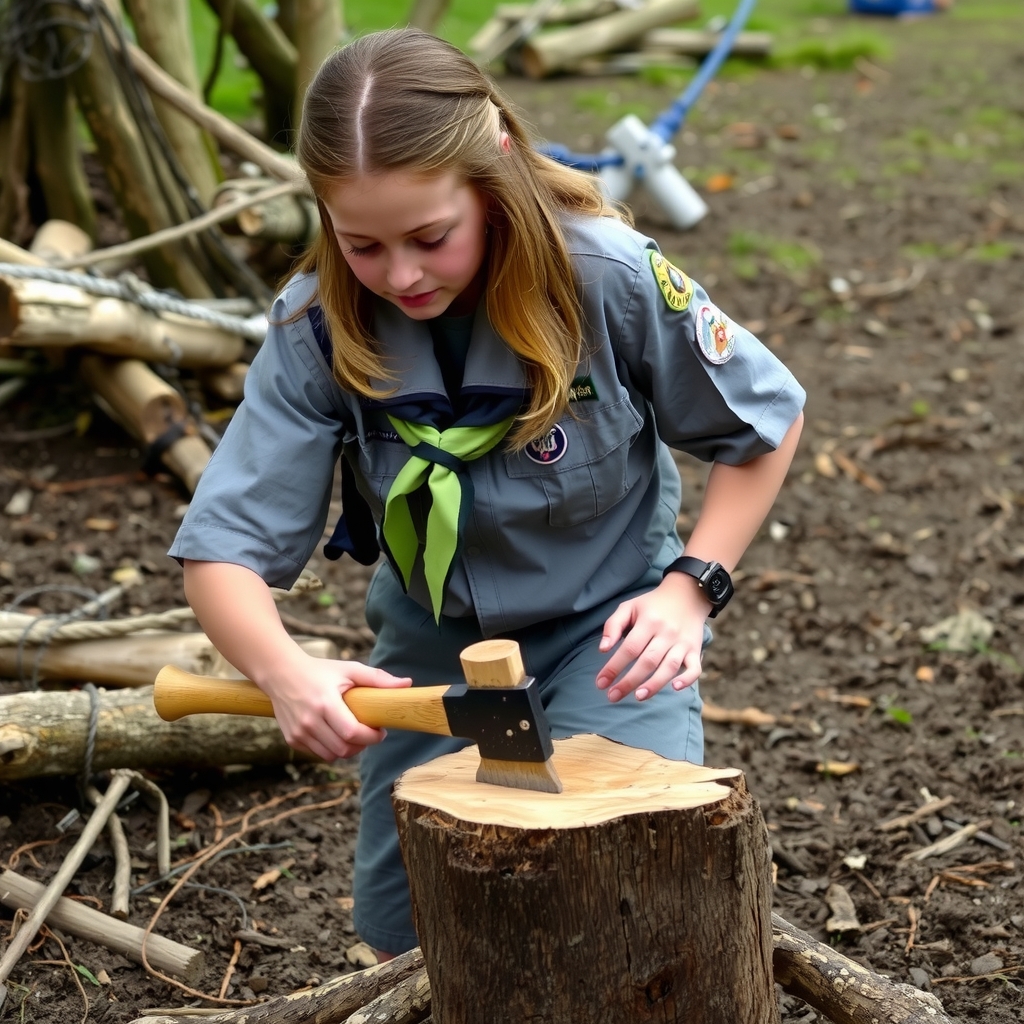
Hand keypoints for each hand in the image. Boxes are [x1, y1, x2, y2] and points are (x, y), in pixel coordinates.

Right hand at [259, 652, 410, 761]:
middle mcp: (309, 721)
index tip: (380, 731)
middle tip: (369, 733)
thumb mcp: (349, 669)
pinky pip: (318, 753)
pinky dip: (331, 749)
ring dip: (348, 750)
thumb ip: (377, 678)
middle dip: (362, 745)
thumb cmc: (320, 670)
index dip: (370, 737)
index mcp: (325, 703)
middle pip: (343, 749)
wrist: (280, 673)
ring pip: (331, 755)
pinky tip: (336, 734)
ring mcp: (299, 732)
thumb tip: (407, 684)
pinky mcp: (292, 739)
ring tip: (354, 734)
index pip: (352, 732)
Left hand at [595, 574, 710, 702]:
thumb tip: (603, 649)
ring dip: (654, 684)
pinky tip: (675, 688)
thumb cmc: (652, 605)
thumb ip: (613, 625)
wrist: (687, 595)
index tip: (601, 683)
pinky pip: (695, 668)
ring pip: (669, 667)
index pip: (629, 648)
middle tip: (613, 697)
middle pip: (648, 661)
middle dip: (629, 681)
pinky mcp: (695, 650)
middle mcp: (667, 633)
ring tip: (638, 697)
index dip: (614, 667)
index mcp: (648, 621)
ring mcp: (683, 643)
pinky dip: (687, 679)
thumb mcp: (629, 607)